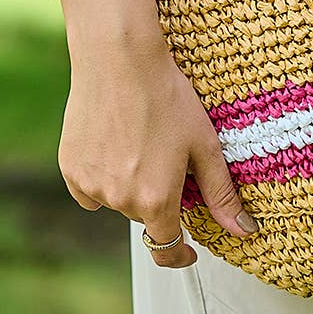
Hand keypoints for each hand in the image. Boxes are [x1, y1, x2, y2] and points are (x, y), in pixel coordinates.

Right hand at [55, 0, 255, 266]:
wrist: (119, 59)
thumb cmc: (166, 96)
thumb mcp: (203, 143)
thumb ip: (221, 193)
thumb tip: (243, 230)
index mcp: (155, 200)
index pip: (166, 247)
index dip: (180, 254)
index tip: (188, 252)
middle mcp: (119, 200)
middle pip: (144, 215)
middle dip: (158, 197)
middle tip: (166, 155)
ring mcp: (90, 185)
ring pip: (117, 199)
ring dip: (129, 184)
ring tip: (140, 141)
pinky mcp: (70, 168)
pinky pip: (90, 186)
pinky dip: (103, 175)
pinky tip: (114, 143)